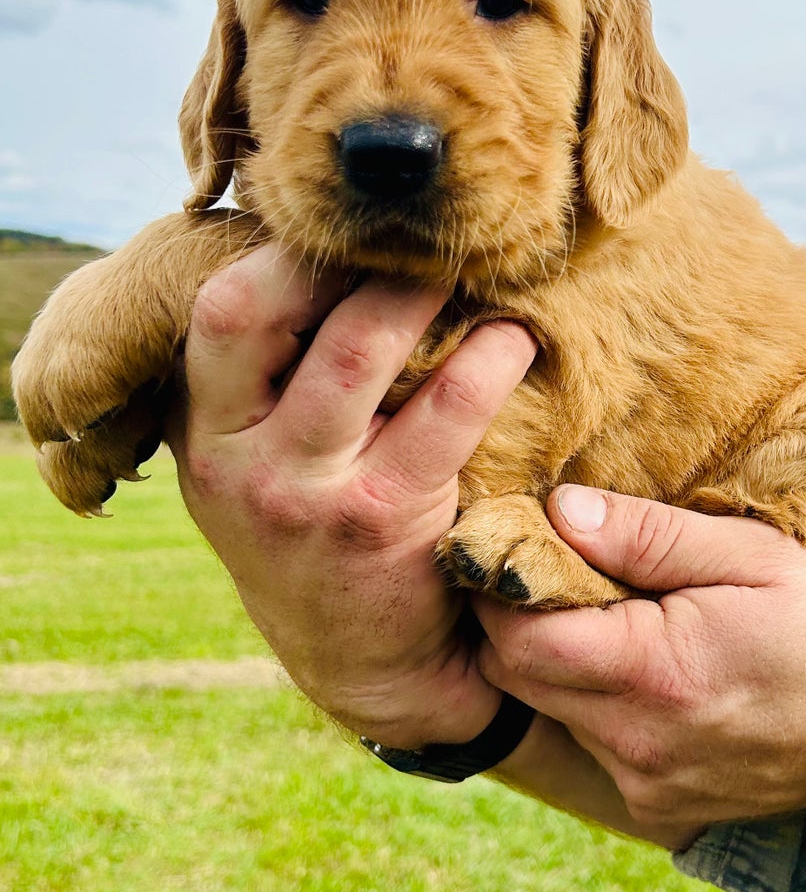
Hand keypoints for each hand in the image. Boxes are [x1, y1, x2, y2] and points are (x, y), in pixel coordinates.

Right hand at [167, 244, 536, 748]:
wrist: (361, 662)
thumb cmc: (312, 525)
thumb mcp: (254, 459)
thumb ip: (266, 374)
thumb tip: (323, 247)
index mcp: (203, 427)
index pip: (218, 310)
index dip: (282, 253)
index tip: (348, 230)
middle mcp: (235, 458)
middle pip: (266, 311)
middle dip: (345, 257)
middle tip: (416, 234)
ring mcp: (303, 492)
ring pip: (358, 350)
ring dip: (421, 293)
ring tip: (472, 270)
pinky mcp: (379, 520)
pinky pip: (445, 413)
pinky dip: (489, 360)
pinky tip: (515, 340)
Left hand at [476, 485, 805, 846]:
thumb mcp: (748, 555)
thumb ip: (646, 535)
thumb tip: (560, 509)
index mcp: (656, 673)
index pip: (520, 640)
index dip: (502, 590)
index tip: (517, 546)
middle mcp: (638, 743)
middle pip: (519, 678)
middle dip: (516, 621)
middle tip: (553, 570)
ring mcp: (645, 784)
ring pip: (549, 711)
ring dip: (558, 662)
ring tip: (609, 615)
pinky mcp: (657, 806)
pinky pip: (590, 744)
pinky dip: (595, 703)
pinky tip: (645, 669)